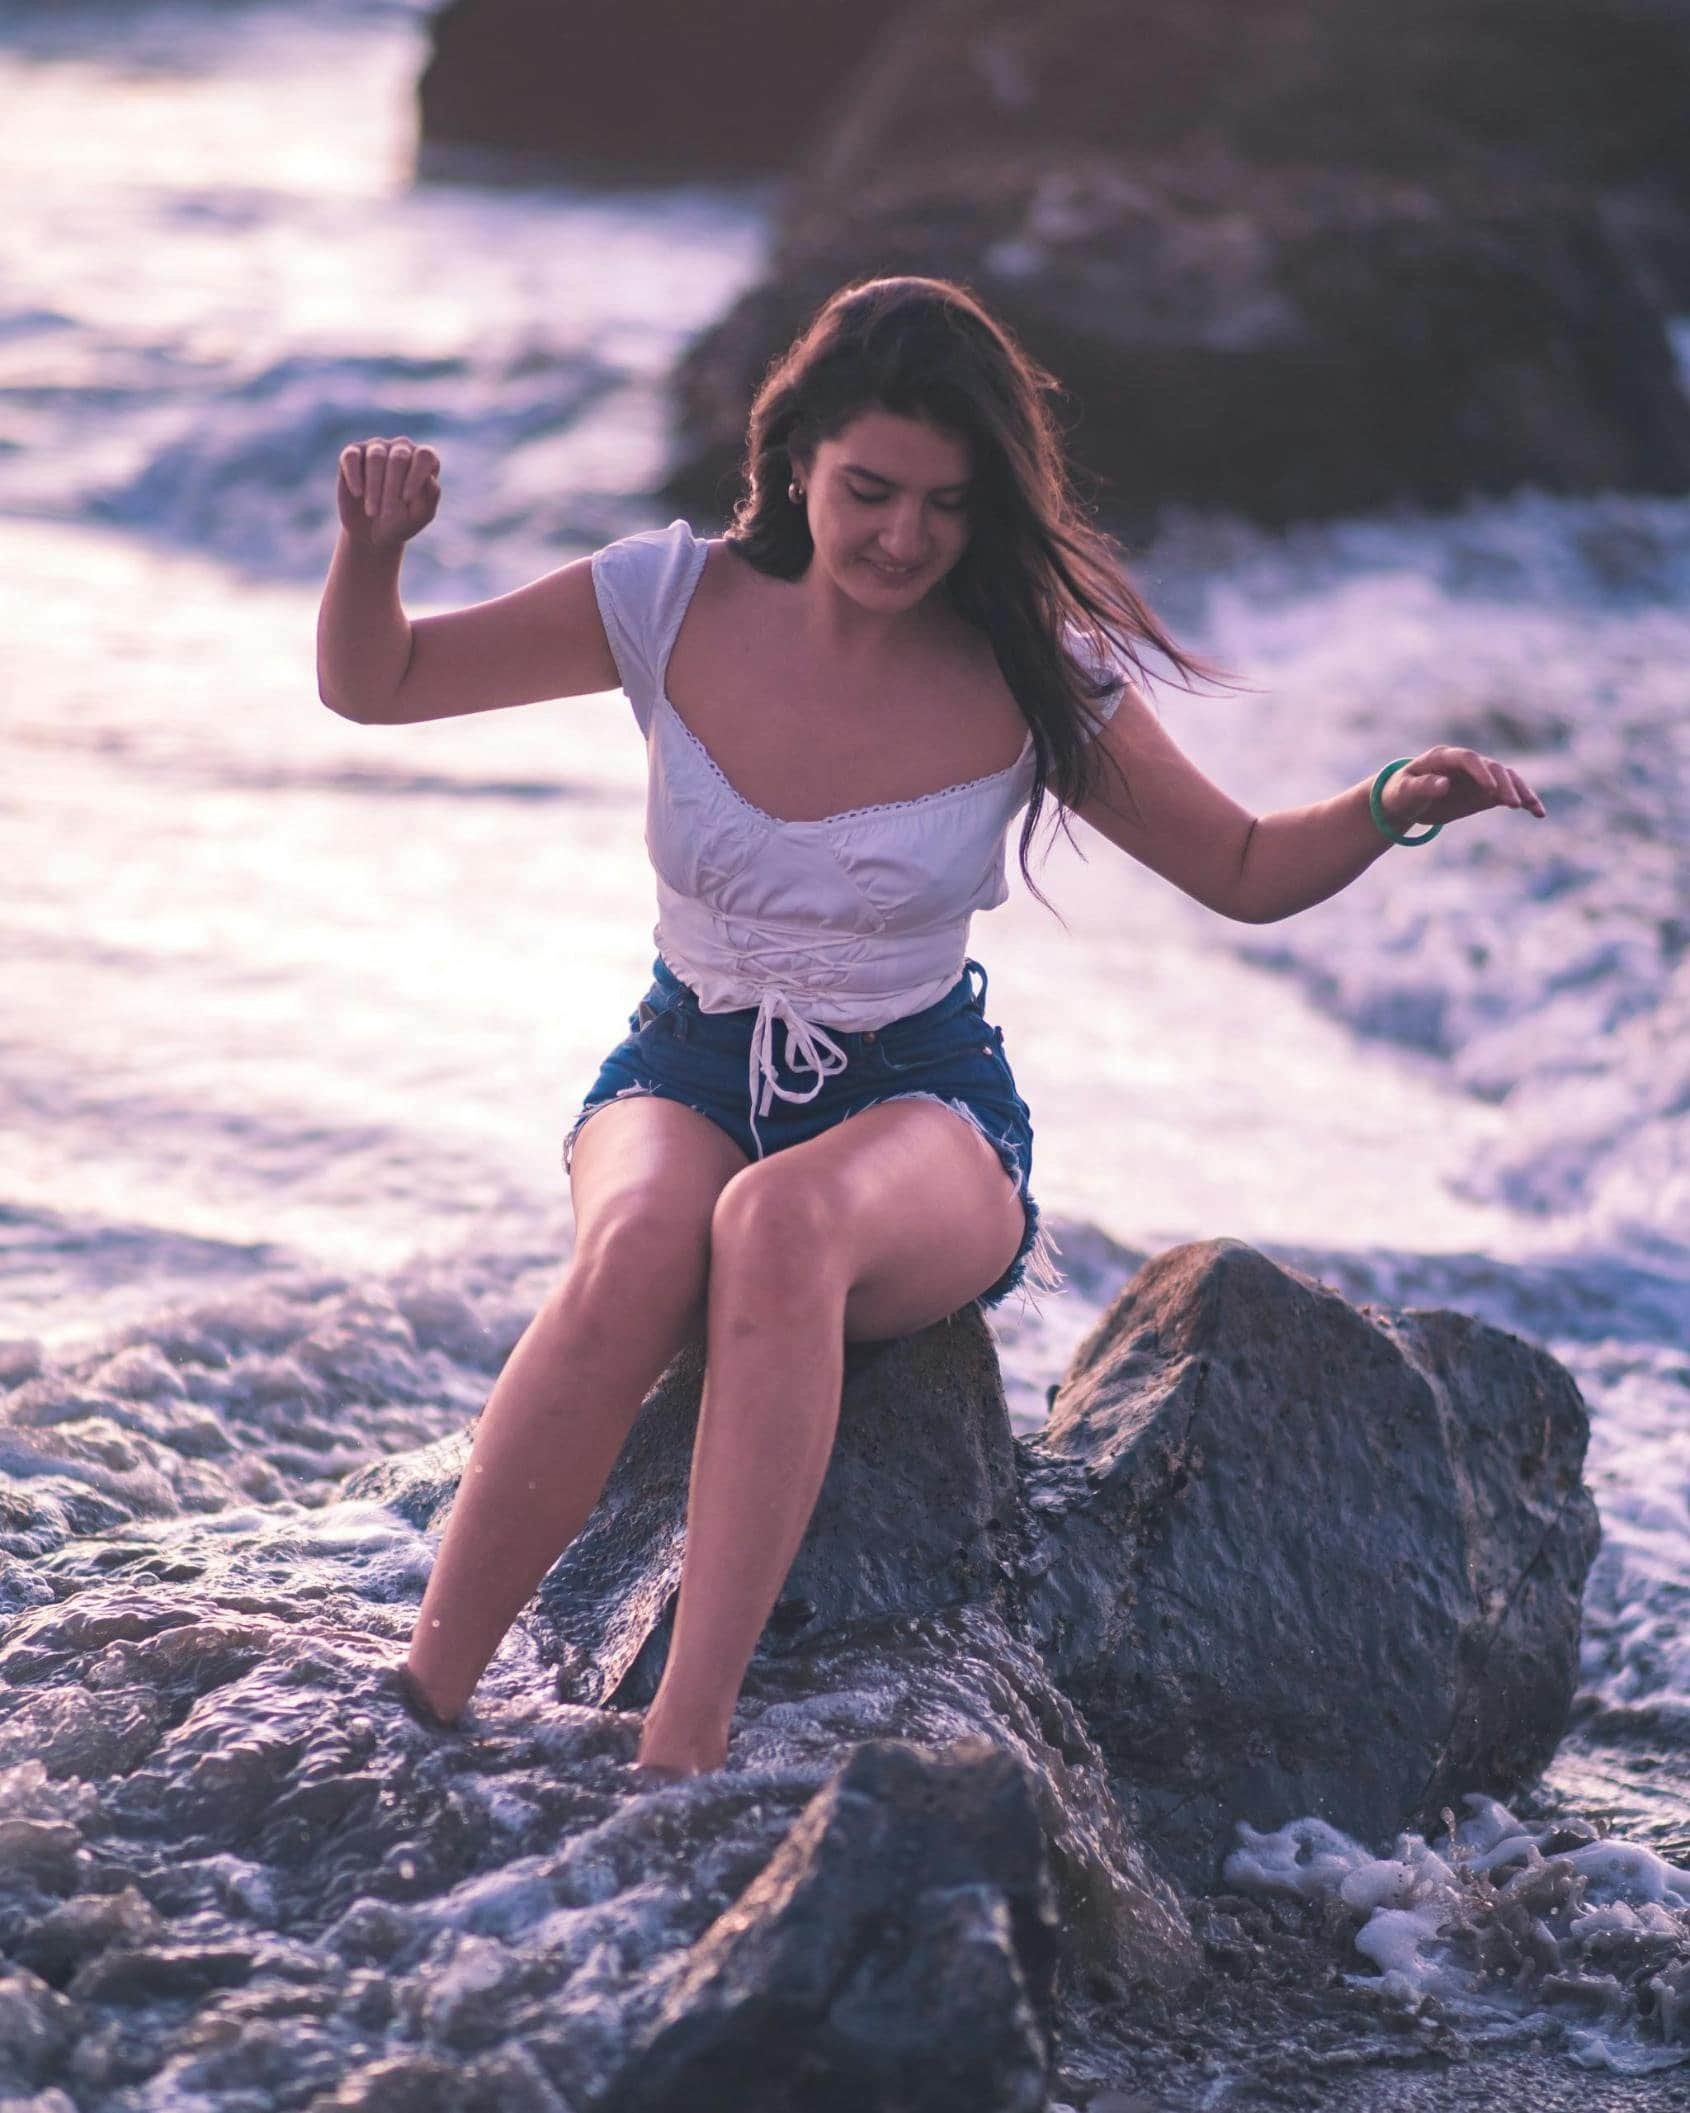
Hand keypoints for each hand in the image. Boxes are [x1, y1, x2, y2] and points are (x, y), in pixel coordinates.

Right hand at [337, 436, 440, 553]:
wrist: (372, 534)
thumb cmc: (401, 522)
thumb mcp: (420, 515)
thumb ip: (430, 496)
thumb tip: (430, 478)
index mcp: (424, 460)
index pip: (424, 456)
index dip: (416, 476)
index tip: (406, 499)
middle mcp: (402, 448)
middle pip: (399, 458)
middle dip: (392, 488)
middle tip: (387, 514)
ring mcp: (377, 448)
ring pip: (376, 457)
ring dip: (374, 488)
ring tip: (373, 512)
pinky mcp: (352, 454)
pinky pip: (352, 456)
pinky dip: (354, 476)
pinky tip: (358, 494)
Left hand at [1381, 745, 1545, 830]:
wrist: (1406, 800)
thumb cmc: (1401, 793)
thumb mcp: (1404, 792)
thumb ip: (1422, 787)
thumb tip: (1443, 784)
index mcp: (1443, 757)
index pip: (1466, 758)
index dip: (1479, 770)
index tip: (1488, 787)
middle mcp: (1466, 764)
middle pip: (1492, 767)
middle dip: (1503, 784)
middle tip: (1511, 804)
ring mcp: (1478, 776)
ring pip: (1506, 778)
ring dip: (1521, 790)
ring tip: (1532, 807)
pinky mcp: (1486, 791)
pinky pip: (1508, 793)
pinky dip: (1525, 801)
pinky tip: (1538, 813)